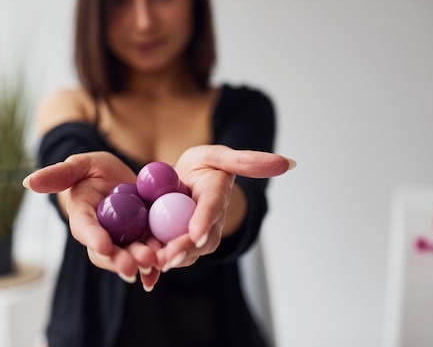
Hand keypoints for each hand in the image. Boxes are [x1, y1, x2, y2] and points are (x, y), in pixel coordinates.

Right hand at [22, 151, 162, 288]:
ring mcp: (124, 240)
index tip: (103, 245)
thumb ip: (58, 174)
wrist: (122, 178)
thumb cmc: (95, 170)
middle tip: (132, 265)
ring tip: (154, 262)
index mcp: (83, 218)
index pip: (85, 230)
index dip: (94, 238)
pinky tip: (166, 263)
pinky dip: (159, 261)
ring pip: (131, 256)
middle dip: (119, 260)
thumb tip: (27, 182)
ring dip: (142, 262)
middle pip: (108, 253)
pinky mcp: (144, 239)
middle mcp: (102, 235)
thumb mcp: (80, 165)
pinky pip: (151, 253)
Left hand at [155, 145, 293, 272]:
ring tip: (151, 265)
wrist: (186, 179)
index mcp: (215, 197)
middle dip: (184, 250)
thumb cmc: (206, 165)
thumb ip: (247, 160)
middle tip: (167, 257)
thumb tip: (288, 163)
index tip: (197, 234)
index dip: (205, 221)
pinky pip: (163, 253)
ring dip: (167, 260)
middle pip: (197, 239)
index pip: (212, 208)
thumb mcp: (220, 156)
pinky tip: (144, 276)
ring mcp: (189, 233)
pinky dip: (153, 265)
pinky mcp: (170, 239)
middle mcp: (206, 222)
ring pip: (181, 251)